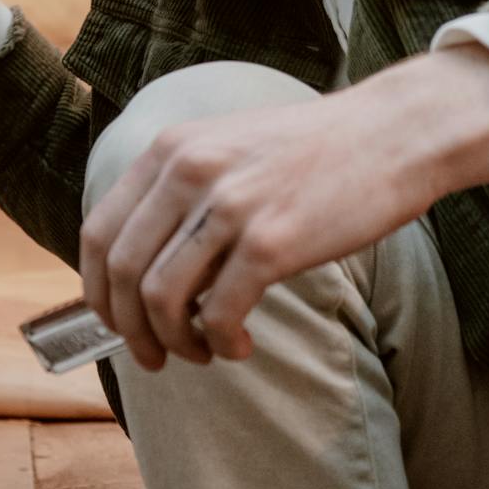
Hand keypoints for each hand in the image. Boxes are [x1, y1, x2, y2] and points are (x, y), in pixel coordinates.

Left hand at [80, 45, 488, 370]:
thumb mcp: (227, 148)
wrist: (392, 133)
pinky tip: (238, 346)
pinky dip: (220, 342)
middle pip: (121, 271)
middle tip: (152, 355)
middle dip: (128, 328)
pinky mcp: (271, 241)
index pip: (98, 230)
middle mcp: (188, 171)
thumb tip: (144, 266)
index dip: (96, 289)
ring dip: (171, 341)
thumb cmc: (312, 151)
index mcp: (170, 149)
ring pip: (160, 297)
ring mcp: (228, 205)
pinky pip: (219, 312)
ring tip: (200, 353)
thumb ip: (181, 191)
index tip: (114, 320)